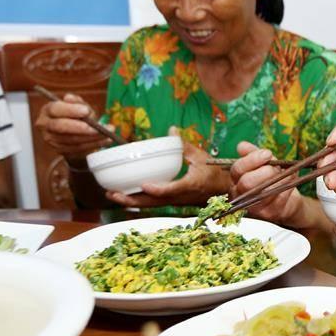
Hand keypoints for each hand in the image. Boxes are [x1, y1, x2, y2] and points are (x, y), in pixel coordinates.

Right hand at [34, 93, 109, 157]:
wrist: (73, 132)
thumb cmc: (75, 115)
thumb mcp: (77, 105)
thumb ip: (76, 101)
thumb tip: (69, 98)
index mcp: (48, 110)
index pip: (55, 109)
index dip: (70, 110)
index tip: (86, 111)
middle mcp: (46, 125)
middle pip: (60, 127)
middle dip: (80, 128)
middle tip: (96, 128)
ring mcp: (52, 140)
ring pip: (71, 140)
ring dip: (92, 138)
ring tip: (107, 134)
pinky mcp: (61, 150)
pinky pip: (78, 149)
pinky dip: (94, 144)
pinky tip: (105, 140)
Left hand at [106, 129, 230, 207]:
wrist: (223, 190)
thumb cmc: (214, 173)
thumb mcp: (201, 157)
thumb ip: (184, 145)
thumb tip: (172, 131)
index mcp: (190, 185)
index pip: (172, 190)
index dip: (157, 189)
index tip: (144, 185)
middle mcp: (180, 197)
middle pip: (153, 202)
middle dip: (132, 200)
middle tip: (113, 194)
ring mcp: (175, 202)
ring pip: (150, 205)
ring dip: (131, 202)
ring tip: (112, 195)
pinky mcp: (172, 202)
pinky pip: (153, 203)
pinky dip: (138, 200)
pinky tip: (126, 195)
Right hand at [228, 141, 309, 224]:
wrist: (288, 200)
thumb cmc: (273, 179)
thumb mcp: (264, 163)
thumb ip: (253, 153)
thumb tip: (241, 146)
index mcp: (236, 180)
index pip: (237, 169)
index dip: (252, 160)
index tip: (268, 153)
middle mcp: (241, 195)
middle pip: (247, 183)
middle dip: (266, 172)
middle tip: (277, 167)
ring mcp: (254, 207)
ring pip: (264, 192)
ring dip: (280, 179)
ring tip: (288, 172)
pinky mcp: (269, 214)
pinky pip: (278, 199)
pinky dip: (288, 187)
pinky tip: (292, 181)